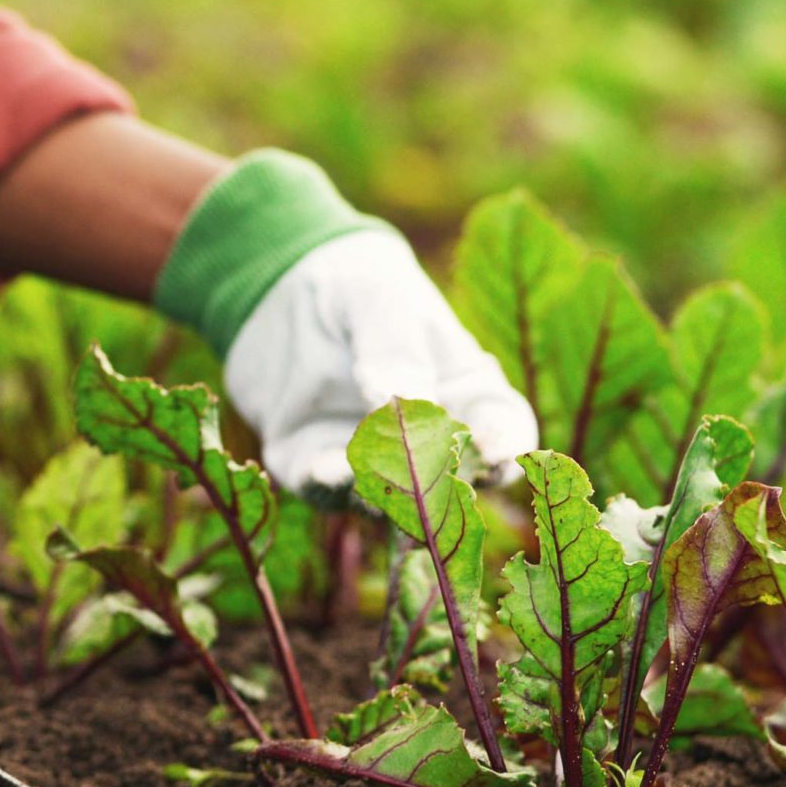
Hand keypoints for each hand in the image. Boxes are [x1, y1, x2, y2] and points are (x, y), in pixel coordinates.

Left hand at [151, 150, 536, 494]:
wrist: (279, 292)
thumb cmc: (355, 287)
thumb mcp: (381, 300)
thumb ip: (396, 349)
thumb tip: (400, 403)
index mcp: (465, 391)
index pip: (504, 430)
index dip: (506, 446)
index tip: (491, 450)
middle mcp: (426, 439)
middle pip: (453, 481)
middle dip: (441, 486)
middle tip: (425, 475)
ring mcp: (372, 460)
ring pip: (388, 499)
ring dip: (380, 494)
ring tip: (361, 471)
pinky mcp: (316, 466)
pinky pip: (326, 493)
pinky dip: (326, 489)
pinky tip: (320, 471)